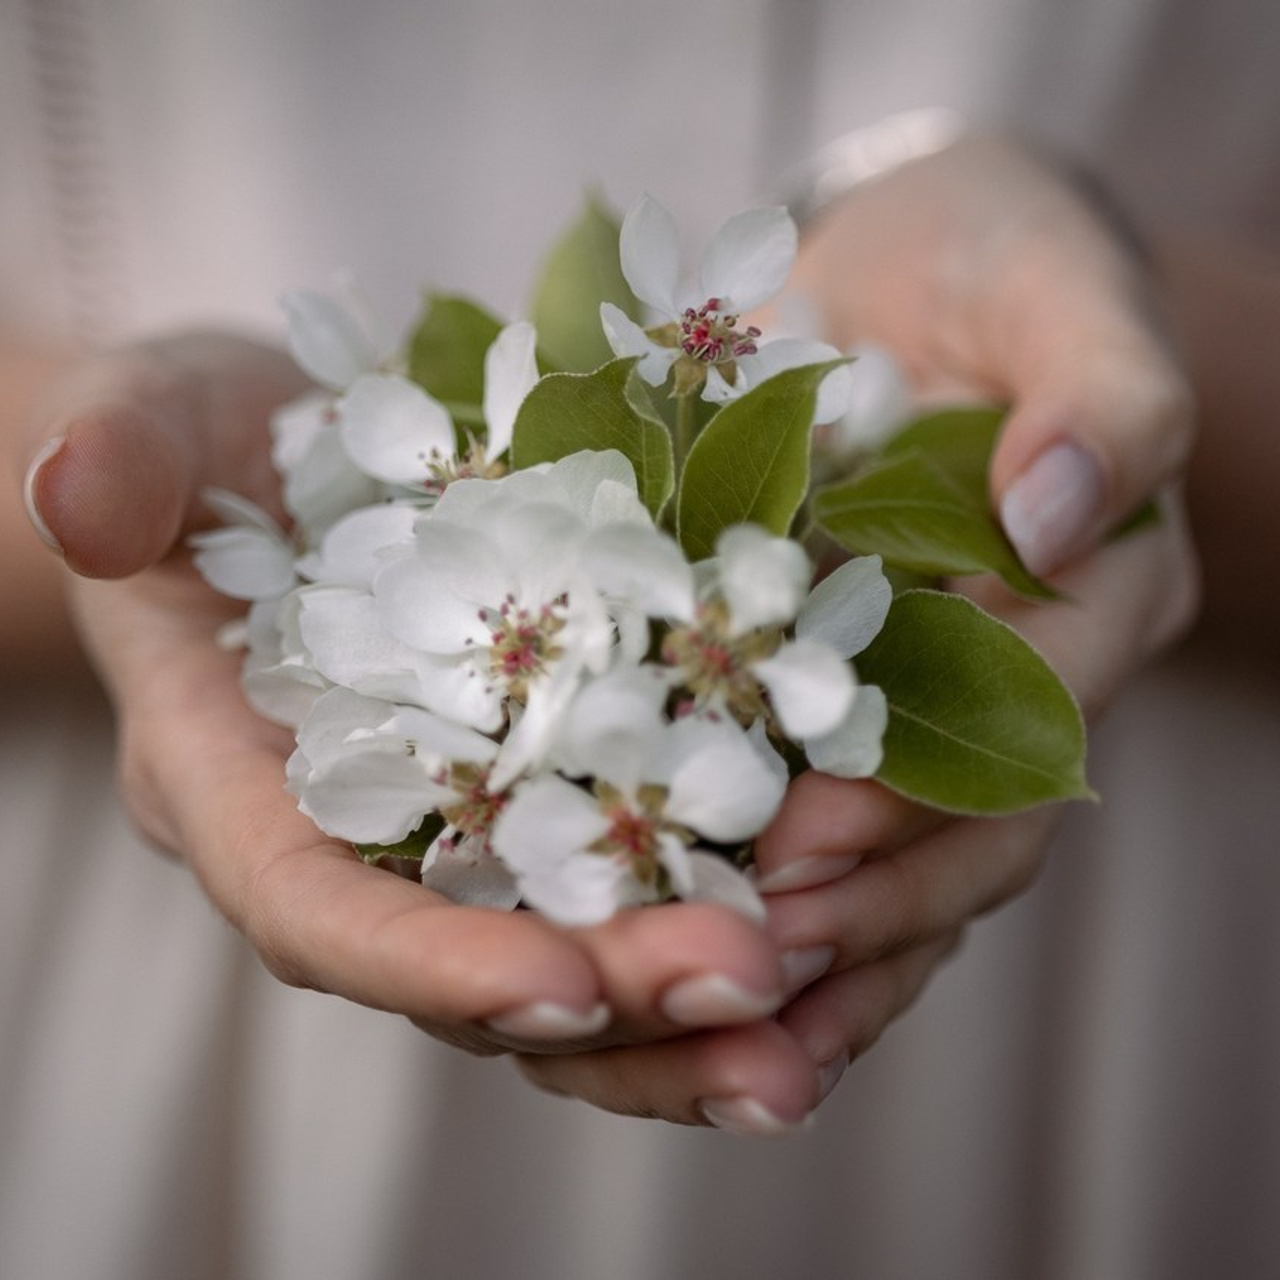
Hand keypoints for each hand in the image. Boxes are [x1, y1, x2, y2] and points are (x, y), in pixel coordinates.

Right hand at [19, 333, 794, 1059]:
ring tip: (819, 1017)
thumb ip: (118, 455)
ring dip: (694, 1001)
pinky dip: (732, 903)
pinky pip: (639, 875)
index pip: (320, 909)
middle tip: (760, 990)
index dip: (427, 966)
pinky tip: (838, 922)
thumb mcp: (152, 416)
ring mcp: (468, 826)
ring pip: (575, 956)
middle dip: (615, 997)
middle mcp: (362, 838)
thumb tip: (77, 496)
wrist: (298, 456)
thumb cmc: (207, 439)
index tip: (561, 992)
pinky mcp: (556, 784)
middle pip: (480, 962)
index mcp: (242, 785)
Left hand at [515, 137, 1198, 1130]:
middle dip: (850, 912)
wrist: (898, 267)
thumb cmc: (988, 257)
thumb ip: (1100, 393)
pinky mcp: (827, 705)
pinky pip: (806, 829)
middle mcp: (1013, 683)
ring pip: (884, 870)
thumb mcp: (1056, 285)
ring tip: (683, 1017)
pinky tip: (652, 965)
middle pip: (957, 840)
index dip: (923, 803)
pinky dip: (743, 906)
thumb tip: (1061, 516)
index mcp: (1090, 605)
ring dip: (798, 958)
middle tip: (730, 966)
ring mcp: (920, 707)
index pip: (1026, 736)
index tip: (804, 852)